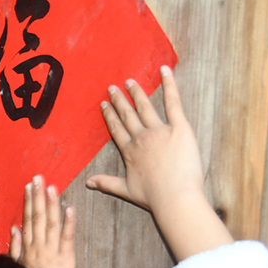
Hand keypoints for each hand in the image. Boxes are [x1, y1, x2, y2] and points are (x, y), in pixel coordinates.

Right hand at [9, 175, 74, 267]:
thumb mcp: (17, 265)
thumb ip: (16, 246)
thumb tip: (14, 228)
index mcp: (27, 247)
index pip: (28, 219)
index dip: (29, 201)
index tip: (29, 186)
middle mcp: (38, 246)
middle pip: (37, 217)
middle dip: (38, 196)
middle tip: (39, 178)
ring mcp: (52, 251)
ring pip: (51, 223)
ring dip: (51, 204)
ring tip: (52, 187)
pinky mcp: (66, 258)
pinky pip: (67, 237)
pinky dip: (69, 222)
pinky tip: (70, 208)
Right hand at [87, 67, 232, 260]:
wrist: (175, 197)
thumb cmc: (153, 197)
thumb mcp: (126, 190)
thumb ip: (106, 183)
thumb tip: (87, 183)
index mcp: (129, 151)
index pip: (116, 129)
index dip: (110, 116)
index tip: (104, 105)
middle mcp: (141, 137)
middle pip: (127, 115)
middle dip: (119, 100)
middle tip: (113, 88)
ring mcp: (159, 130)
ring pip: (145, 106)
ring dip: (137, 92)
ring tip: (130, 82)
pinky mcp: (179, 127)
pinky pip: (173, 102)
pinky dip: (169, 85)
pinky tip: (165, 71)